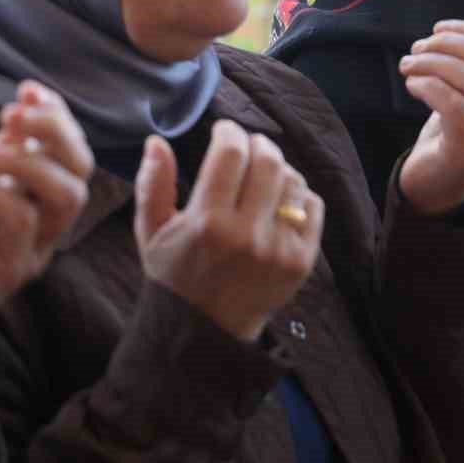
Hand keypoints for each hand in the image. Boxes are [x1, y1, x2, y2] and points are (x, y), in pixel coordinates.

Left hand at [0, 81, 92, 390]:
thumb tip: (15, 123)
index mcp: (29, 196)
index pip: (67, 151)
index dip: (57, 115)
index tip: (28, 88)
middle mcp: (40, 223)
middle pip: (80, 171)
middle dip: (54, 130)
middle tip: (10, 113)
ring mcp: (28, 249)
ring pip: (64, 197)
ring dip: (28, 161)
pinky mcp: (6, 272)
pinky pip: (20, 224)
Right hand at [134, 120, 321, 340]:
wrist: (206, 331)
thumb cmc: (175, 276)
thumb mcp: (151, 232)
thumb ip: (152, 184)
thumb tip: (157, 141)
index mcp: (207, 223)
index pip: (230, 153)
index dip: (229, 132)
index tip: (223, 131)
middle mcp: (246, 234)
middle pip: (267, 161)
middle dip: (257, 144)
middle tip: (247, 148)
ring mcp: (279, 249)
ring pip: (293, 180)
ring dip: (279, 168)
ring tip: (262, 175)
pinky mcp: (302, 262)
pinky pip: (313, 208)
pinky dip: (299, 196)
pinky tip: (279, 201)